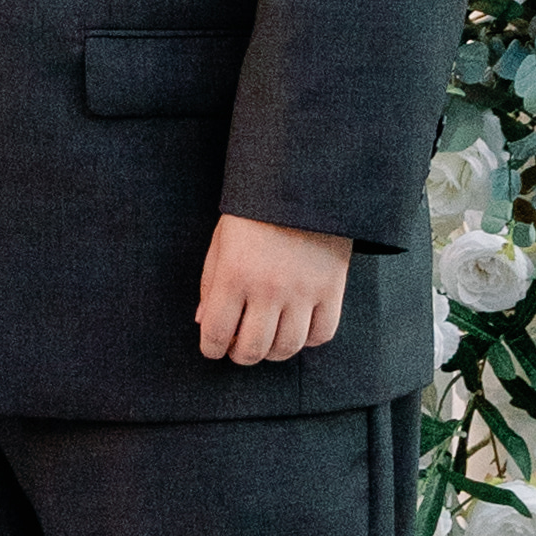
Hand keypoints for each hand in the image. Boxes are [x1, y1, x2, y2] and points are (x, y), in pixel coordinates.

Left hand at [197, 215, 350, 366]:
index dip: (211, 348)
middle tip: (239, 347)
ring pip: (287, 348)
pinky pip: (321, 334)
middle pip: (252, 350)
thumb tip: (203, 323)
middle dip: (241, 355)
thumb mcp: (221, 241)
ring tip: (267, 339)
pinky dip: (307, 339)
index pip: (216, 333)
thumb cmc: (253, 212)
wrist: (301, 181)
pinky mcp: (331, 288)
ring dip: (273, 352)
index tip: (214, 346)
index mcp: (233, 274)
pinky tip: (297, 327)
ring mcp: (302, 291)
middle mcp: (268, 288)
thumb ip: (210, 284)